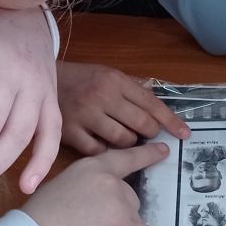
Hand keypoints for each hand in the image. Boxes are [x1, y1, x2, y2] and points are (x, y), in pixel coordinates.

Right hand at [19, 143, 167, 225]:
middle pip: (130, 198)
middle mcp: (111, 182)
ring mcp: (122, 205)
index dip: (147, 155)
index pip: (126, 158)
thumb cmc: (36, 221)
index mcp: (91, 168)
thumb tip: (96, 203)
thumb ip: (85, 188)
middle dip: (118, 215)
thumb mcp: (59, 188)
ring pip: (136, 220)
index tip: (164, 150)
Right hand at [58, 62, 189, 154]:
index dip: (171, 122)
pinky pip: (99, 151)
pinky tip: (102, 143)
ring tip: (120, 136)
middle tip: (146, 134)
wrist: (40, 80)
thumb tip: (158, 106)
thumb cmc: (79, 79)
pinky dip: (105, 151)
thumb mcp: (106, 74)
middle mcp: (103, 96)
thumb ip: (132, 88)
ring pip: (123, 140)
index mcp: (115, 80)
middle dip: (149, 133)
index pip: (152, 104)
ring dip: (128, 143)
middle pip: (142, 124)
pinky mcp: (70, 132)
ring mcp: (86, 115)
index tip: (185, 134)